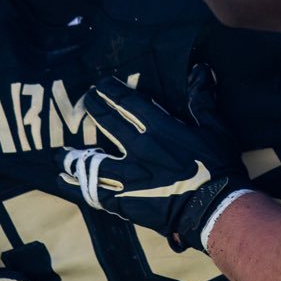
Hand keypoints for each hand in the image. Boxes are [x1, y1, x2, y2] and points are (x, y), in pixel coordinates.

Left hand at [57, 70, 247, 252]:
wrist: (215, 209)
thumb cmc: (219, 168)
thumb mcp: (216, 129)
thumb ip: (202, 100)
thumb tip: (199, 71)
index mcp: (158, 129)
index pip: (127, 103)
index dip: (111, 91)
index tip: (100, 86)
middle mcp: (138, 149)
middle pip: (107, 124)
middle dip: (93, 110)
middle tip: (84, 103)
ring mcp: (128, 177)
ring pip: (91, 163)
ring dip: (74, 158)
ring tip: (61, 156)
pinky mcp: (126, 203)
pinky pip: (95, 193)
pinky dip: (79, 187)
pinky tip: (67, 182)